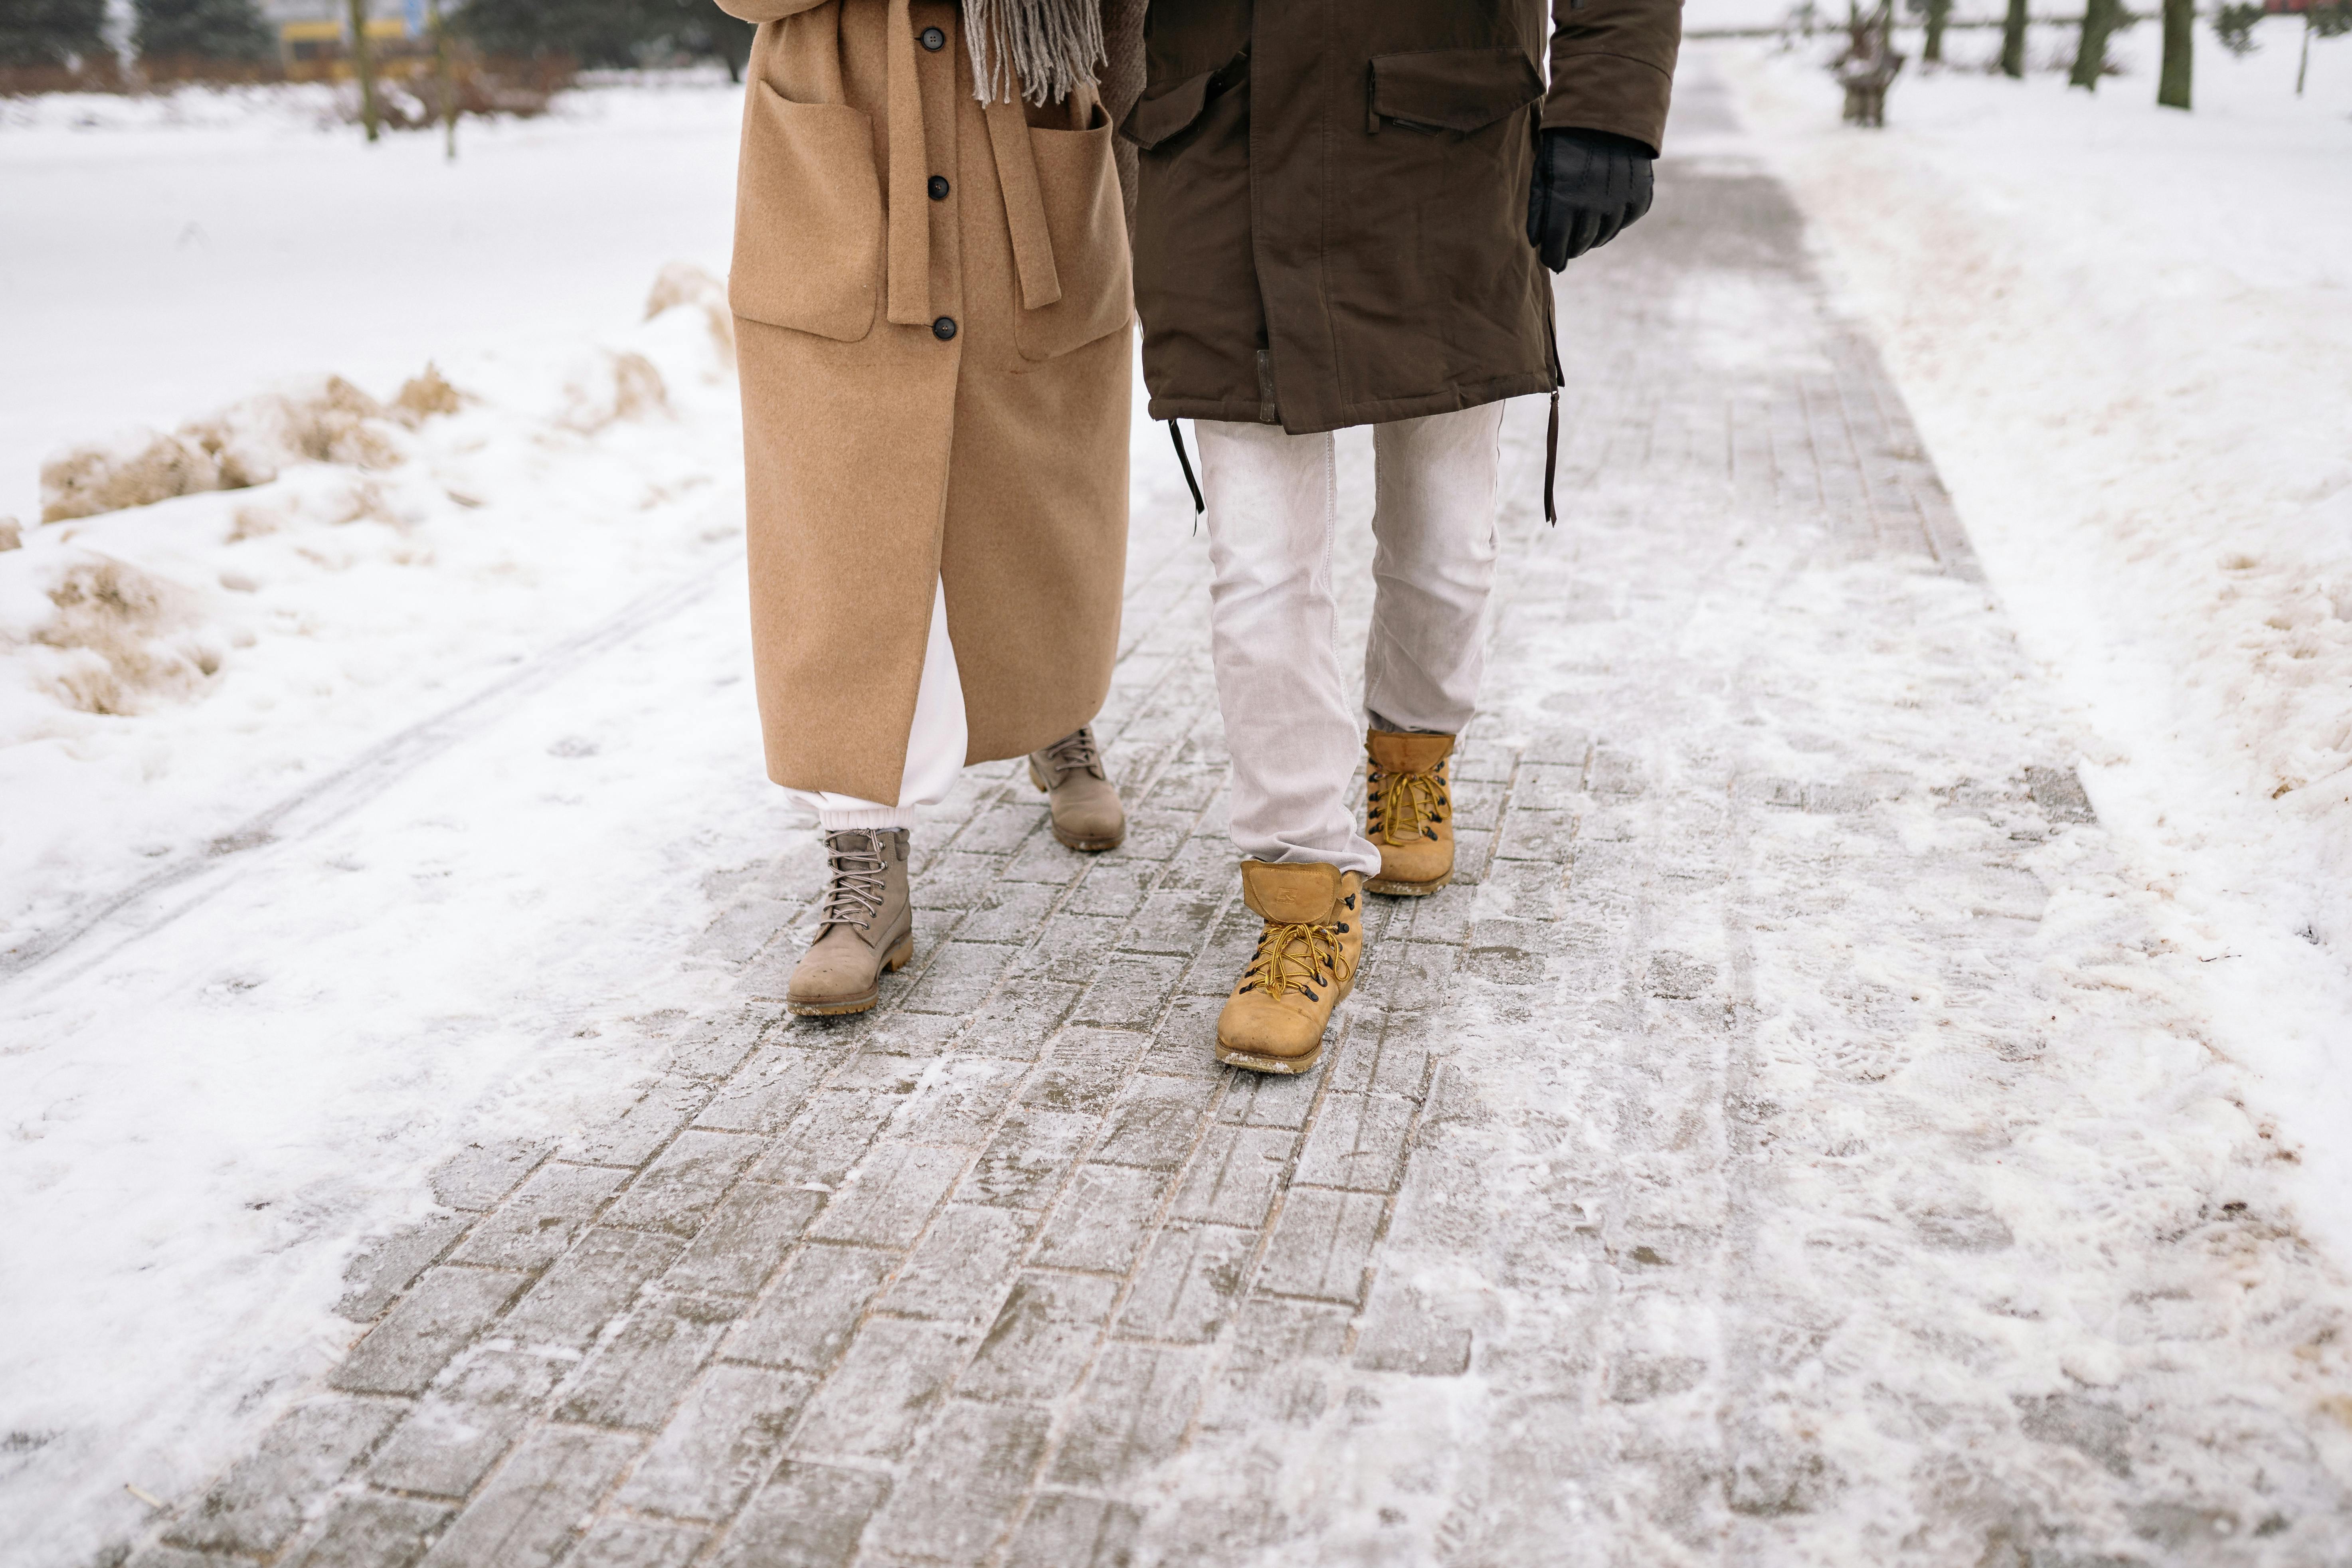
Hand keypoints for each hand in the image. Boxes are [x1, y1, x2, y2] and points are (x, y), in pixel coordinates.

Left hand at [1526, 127, 1654, 270]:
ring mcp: (1621, 203)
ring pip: (1604, 236)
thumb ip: (1538, 208)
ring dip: (1592, 235)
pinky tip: (1606, 208)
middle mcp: (1596, 207)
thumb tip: (1536, 243)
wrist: (1608, 111)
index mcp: (1566, 201)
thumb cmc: (1567, 142)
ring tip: (1585, 222)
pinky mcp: (1641, 196)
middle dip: (1570, 247)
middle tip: (1565, 241)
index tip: (1550, 259)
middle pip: (1581, 245)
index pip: (1557, 247)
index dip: (1552, 257)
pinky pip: (1626, 221)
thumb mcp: (1544, 171)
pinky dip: (1615, 220)